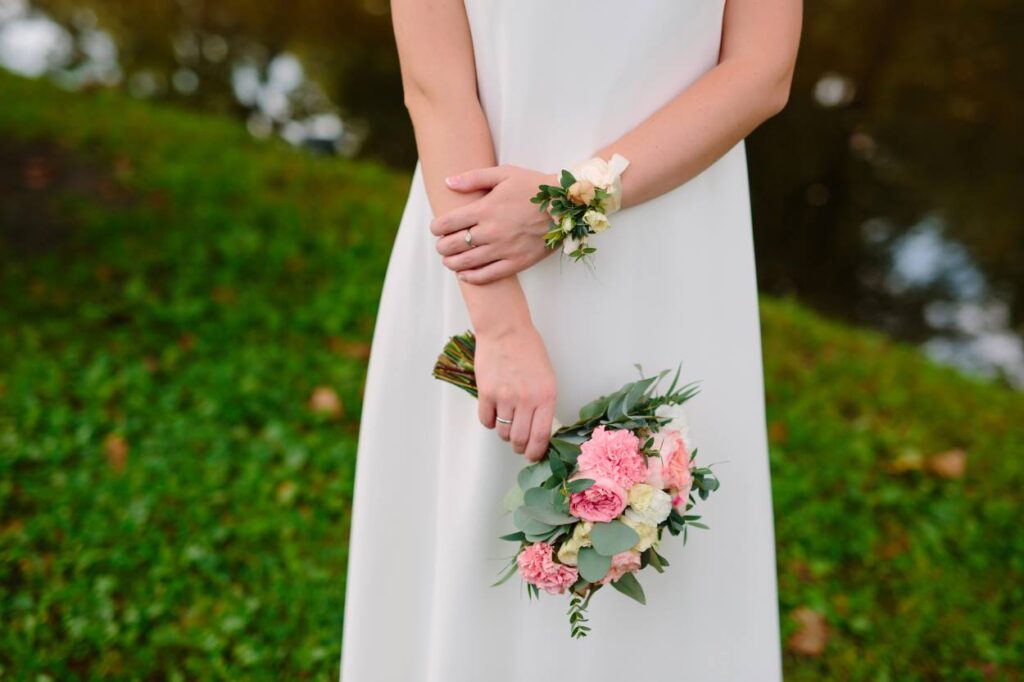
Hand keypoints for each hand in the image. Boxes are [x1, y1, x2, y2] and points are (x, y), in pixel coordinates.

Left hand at [431, 166, 556, 284]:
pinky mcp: (516, 263)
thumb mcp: (504, 174)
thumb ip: (473, 178)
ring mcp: (504, 249)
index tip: (436, 229)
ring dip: (452, 263)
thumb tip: (447, 183)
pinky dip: (471, 278)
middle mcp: (491, 231)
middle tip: (442, 245)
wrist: (565, 206)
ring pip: (466, 263)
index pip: (447, 223)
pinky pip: (487, 276)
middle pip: (453, 245)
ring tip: (449, 260)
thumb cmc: (533, 187)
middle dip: (442, 246)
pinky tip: (465, 275)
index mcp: (485, 209)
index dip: (436, 228)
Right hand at [473, 322, 556, 461]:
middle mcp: (526, 400)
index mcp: (546, 396)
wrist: (505, 330)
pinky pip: (486, 420)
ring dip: (505, 433)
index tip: (533, 456)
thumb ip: (544, 403)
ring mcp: (504, 397)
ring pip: (503, 432)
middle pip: (519, 439)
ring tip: (507, 422)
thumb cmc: (529, 349)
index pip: (540, 437)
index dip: (535, 452)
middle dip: (519, 447)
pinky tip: (494, 412)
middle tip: (519, 445)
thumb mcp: (547, 377)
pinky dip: (490, 421)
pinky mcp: (486, 393)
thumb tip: (539, 429)